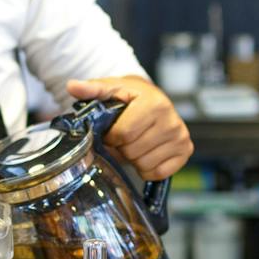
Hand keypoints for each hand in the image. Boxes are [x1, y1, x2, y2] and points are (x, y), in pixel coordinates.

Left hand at [65, 75, 192, 179]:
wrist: (153, 100)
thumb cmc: (130, 97)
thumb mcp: (112, 89)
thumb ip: (92, 90)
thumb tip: (72, 86)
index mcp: (154, 103)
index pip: (124, 133)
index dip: (111, 136)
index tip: (112, 130)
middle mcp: (172, 120)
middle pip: (133, 151)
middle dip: (123, 147)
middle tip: (125, 137)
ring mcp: (181, 137)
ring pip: (144, 164)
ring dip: (134, 158)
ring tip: (136, 143)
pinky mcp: (185, 151)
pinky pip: (158, 173)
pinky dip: (148, 168)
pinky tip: (147, 151)